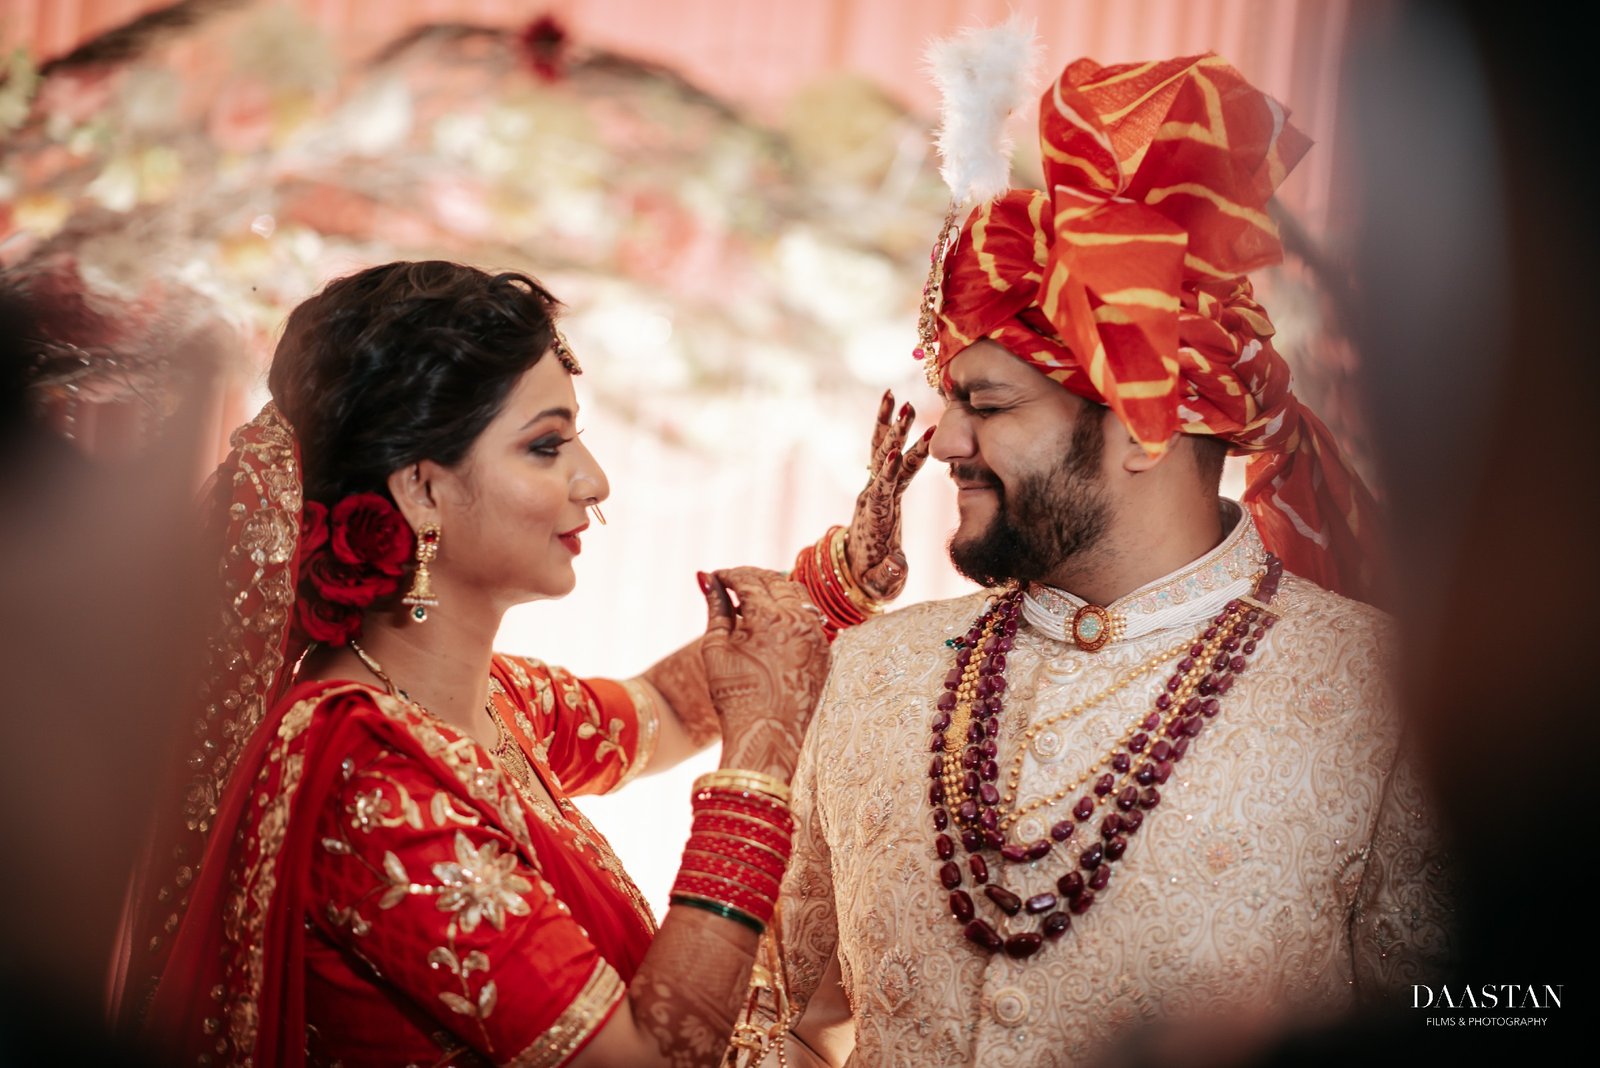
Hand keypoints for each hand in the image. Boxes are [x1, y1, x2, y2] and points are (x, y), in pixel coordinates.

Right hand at [698, 567, 829, 781]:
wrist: (766, 736)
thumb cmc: (734, 695)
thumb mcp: (716, 648)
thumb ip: (717, 609)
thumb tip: (708, 580)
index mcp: (770, 617)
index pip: (748, 580)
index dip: (729, 575)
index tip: (716, 577)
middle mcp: (799, 621)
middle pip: (776, 581)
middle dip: (752, 578)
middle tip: (732, 583)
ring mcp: (817, 636)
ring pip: (797, 595)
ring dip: (774, 591)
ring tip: (751, 601)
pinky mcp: (825, 651)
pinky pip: (809, 618)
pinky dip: (790, 611)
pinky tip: (771, 621)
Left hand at [846, 390, 933, 602]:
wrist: (857, 573)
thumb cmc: (873, 579)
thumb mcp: (881, 584)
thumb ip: (888, 575)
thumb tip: (896, 563)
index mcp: (875, 517)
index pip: (883, 491)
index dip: (889, 474)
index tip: (896, 455)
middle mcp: (872, 496)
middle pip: (883, 461)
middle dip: (895, 436)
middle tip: (907, 408)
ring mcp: (875, 488)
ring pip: (881, 450)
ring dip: (889, 424)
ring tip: (894, 395)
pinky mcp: (883, 485)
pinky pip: (885, 453)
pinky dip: (889, 429)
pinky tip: (892, 404)